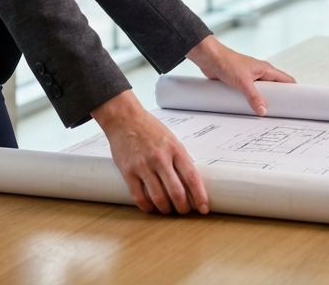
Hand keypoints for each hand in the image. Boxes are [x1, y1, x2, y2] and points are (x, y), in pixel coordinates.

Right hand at [90, 90, 208, 214]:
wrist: (124, 119)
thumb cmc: (149, 129)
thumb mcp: (172, 140)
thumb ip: (180, 159)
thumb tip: (191, 181)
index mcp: (175, 150)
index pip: (192, 178)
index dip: (200, 196)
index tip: (204, 208)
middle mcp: (160, 159)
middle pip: (177, 192)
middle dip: (183, 208)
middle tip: (184, 211)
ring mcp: (143, 166)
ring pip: (159, 198)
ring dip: (166, 209)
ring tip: (167, 209)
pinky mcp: (128, 172)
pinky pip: (139, 197)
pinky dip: (147, 206)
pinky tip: (151, 207)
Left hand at [185, 35, 294, 115]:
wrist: (209, 58)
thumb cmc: (226, 62)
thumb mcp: (242, 82)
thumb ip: (253, 96)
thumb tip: (263, 110)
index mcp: (266, 69)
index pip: (286, 80)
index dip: (294, 91)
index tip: (298, 104)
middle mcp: (260, 74)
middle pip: (275, 89)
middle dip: (277, 101)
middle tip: (280, 114)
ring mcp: (251, 79)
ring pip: (262, 93)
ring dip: (262, 102)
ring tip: (265, 115)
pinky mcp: (240, 84)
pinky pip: (250, 95)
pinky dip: (251, 102)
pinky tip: (250, 111)